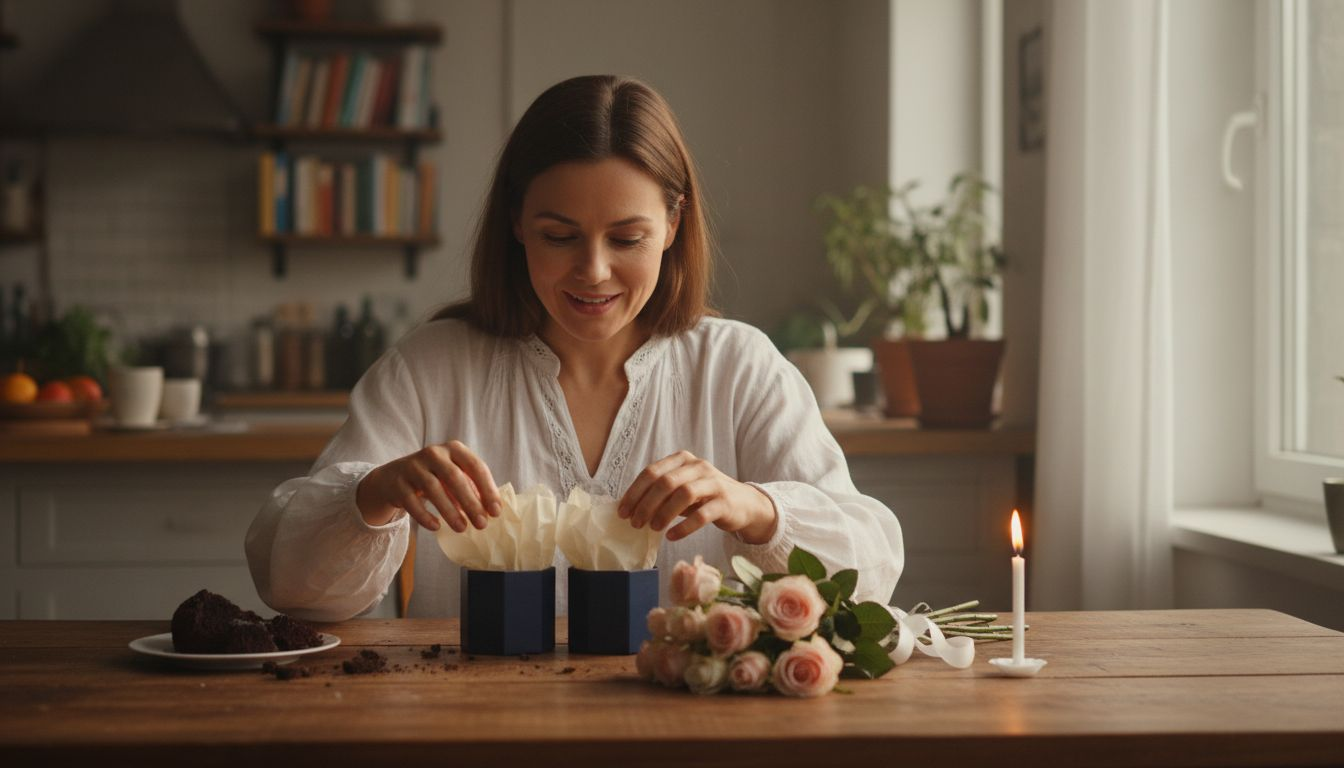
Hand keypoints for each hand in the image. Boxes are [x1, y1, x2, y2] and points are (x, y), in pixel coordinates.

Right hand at [355, 441, 501, 532]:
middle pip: (455, 477)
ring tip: (462, 528)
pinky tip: (436, 527)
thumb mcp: (454, 477)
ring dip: (450, 511)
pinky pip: (412, 501)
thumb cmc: (434, 478)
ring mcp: (413, 466)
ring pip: (433, 488)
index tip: (496, 512)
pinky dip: (425, 516)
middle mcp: (434, 453)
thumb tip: (491, 511)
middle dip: (471, 502)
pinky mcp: (398, 483)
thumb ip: (472, 489)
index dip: (487, 490)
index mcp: (454, 449)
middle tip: (482, 524)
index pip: (476, 467)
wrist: (393, 477)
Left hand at [618, 451, 777, 543]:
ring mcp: (713, 483)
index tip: (623, 512)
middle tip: (636, 524)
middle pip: (665, 482)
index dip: (634, 492)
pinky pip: (701, 515)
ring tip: (653, 529)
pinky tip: (672, 536)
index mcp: (682, 459)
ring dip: (664, 513)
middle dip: (646, 504)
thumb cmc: (705, 497)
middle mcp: (698, 466)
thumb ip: (660, 493)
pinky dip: (684, 527)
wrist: (744, 504)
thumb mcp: (682, 489)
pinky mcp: (725, 502)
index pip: (652, 472)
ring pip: (683, 494)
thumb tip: (630, 508)